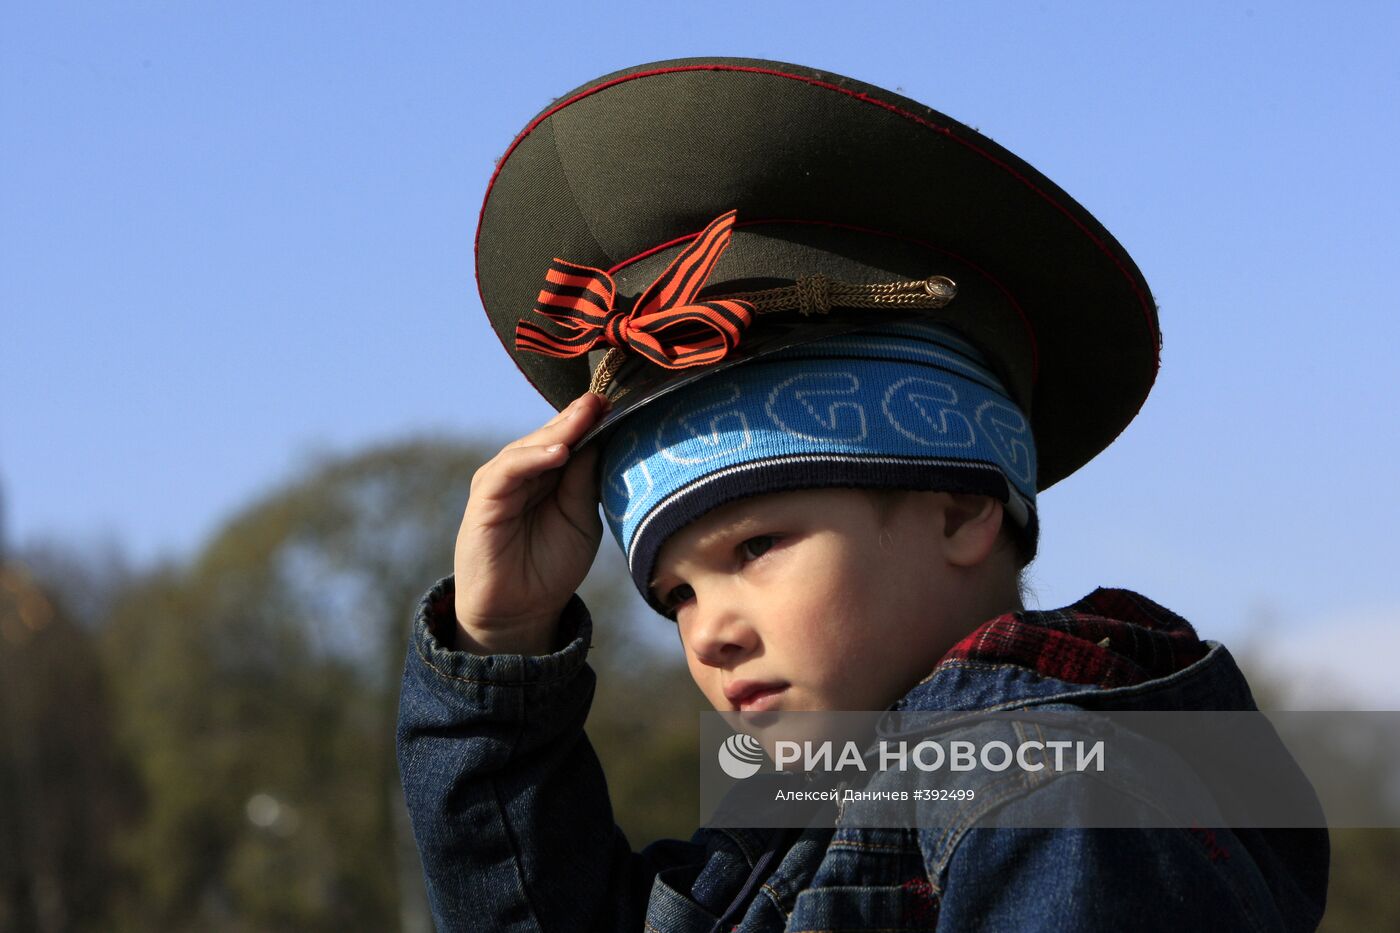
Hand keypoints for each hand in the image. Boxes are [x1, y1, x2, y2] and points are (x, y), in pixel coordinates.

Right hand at [453, 391, 611, 654]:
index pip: (571, 438)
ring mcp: (503, 482)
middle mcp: (525, 471)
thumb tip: (602, 439)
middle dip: (579, 417)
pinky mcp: (485, 498)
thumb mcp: (581, 519)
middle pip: (552, 435)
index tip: (620, 405)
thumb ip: (586, 482)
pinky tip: (559, 453)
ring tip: (586, 418)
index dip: (592, 421)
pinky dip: (532, 459)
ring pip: (530, 446)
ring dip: (559, 431)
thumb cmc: (552, 566)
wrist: (520, 611)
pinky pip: (508, 470)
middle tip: (604, 400)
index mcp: (550, 474)